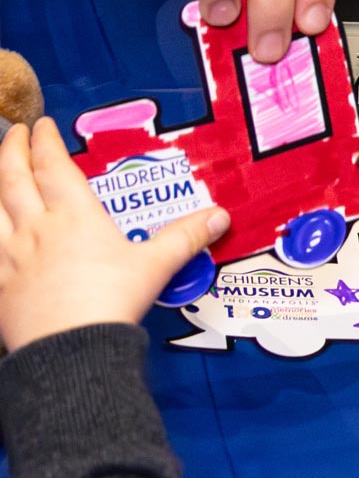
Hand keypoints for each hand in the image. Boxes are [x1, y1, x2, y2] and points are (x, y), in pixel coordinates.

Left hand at [0, 118, 228, 352]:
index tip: (43, 125)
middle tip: (17, 133)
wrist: (71, 352)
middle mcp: (37, 228)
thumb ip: (185, 237)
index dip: (46, 141)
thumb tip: (219, 216)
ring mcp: (11, 256)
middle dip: (14, 150)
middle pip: (14, 178)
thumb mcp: (155, 266)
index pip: (54, 166)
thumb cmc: (112, 303)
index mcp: (75, 215)